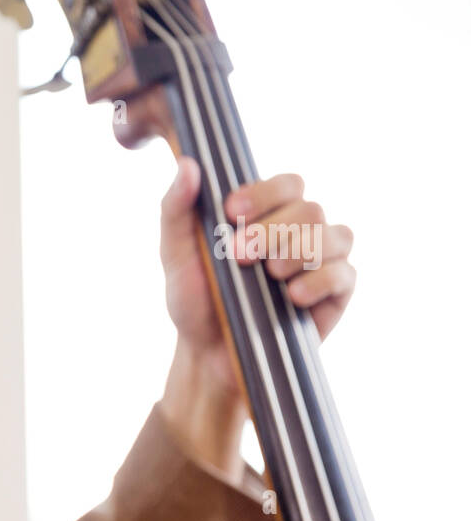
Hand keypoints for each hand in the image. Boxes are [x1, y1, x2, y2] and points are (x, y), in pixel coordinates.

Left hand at [157, 158, 355, 481]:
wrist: (209, 356)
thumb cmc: (195, 302)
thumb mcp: (175, 257)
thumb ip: (176, 211)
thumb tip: (188, 165)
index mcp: (266, 216)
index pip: (288, 183)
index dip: (266, 192)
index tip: (233, 212)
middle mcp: (298, 233)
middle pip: (310, 208)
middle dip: (274, 229)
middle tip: (240, 254)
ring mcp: (320, 263)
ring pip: (336, 235)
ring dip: (299, 250)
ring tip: (269, 274)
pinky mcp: (335, 295)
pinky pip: (345, 273)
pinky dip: (320, 279)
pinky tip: (292, 296)